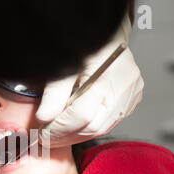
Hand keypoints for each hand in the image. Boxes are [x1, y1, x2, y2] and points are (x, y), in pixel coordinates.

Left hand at [36, 14, 143, 147]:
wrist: (107, 35)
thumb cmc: (86, 46)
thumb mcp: (64, 65)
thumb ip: (54, 93)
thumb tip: (43, 118)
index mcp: (108, 75)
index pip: (81, 115)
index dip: (59, 129)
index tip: (42, 133)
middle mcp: (125, 87)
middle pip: (93, 126)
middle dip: (66, 136)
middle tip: (46, 138)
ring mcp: (132, 95)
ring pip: (101, 129)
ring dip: (76, 136)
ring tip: (56, 135)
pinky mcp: (132, 100)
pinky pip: (108, 124)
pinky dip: (87, 129)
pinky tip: (72, 128)